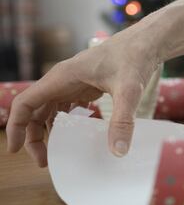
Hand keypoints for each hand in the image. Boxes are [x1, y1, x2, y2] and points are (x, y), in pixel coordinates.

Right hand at [6, 34, 159, 166]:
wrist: (148, 42)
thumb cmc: (135, 58)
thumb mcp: (130, 91)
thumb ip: (122, 120)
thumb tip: (118, 152)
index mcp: (62, 77)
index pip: (25, 103)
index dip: (16, 127)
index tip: (14, 149)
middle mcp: (62, 79)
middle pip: (35, 110)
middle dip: (34, 136)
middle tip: (45, 161)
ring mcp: (74, 82)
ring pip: (49, 109)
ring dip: (49, 131)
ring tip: (58, 152)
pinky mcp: (86, 85)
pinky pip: (66, 106)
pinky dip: (66, 123)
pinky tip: (76, 136)